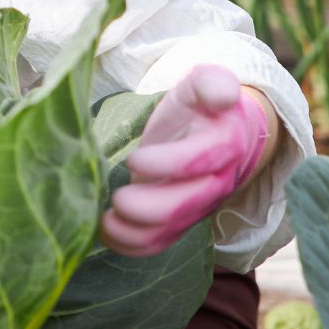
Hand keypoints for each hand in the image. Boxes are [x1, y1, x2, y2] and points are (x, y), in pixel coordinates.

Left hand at [98, 63, 269, 258]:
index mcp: (224, 142)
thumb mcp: (204, 83)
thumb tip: (221, 93)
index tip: (134, 159)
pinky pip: (162, 243)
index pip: (200, 161)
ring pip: (174, 229)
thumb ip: (212, 82)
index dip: (168, 164)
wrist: (214, 132)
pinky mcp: (181, 221)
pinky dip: (134, 245)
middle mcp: (217, 180)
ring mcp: (200, 205)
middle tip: (117, 198)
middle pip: (188, 204)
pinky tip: (107, 234)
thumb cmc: (201, 104)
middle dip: (150, 207)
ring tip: (105, 221)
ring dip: (137, 232)